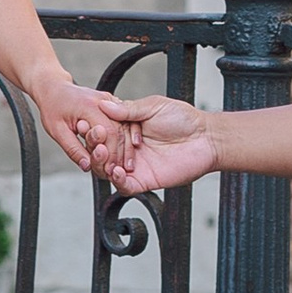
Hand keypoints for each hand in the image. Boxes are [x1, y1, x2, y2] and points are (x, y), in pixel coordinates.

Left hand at [25, 69, 129, 173]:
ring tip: (125, 165)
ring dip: (126, 146)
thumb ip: (73, 149)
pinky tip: (126, 150)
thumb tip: (87, 166)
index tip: (110, 170)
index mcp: (88, 106)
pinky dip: (126, 136)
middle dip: (121, 153)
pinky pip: (122, 120)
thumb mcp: (57, 130)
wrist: (53, 88)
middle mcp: (102, 101)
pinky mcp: (111, 103)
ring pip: (124, 125)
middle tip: (119, 171)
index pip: (108, 132)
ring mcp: (109, 100)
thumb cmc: (52, 107)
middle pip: (119, 129)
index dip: (111, 153)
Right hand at [80, 94, 220, 190]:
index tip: (86, 125)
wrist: (205, 138)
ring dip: (101, 163)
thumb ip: (129, 110)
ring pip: (108, 171)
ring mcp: (135, 166)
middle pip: (101, 153)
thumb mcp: (153, 106)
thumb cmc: (183, 119)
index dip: (94, 130)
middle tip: (94, 140)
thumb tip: (104, 105)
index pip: (103, 132)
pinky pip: (124, 186)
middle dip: (93, 147)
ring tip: (102, 153)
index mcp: (128, 129)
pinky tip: (117, 170)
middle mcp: (128, 149)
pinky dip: (117, 181)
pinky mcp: (144, 181)